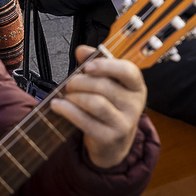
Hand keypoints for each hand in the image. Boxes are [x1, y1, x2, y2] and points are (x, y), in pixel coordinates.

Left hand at [52, 45, 146, 167]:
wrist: (114, 144)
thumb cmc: (109, 107)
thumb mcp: (108, 84)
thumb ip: (95, 64)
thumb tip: (81, 50)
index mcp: (136, 86)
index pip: (128, 71)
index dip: (106, 66)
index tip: (88, 66)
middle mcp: (134, 105)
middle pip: (105, 86)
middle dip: (81, 82)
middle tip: (69, 83)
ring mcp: (124, 123)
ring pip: (95, 103)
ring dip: (75, 96)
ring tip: (66, 95)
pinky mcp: (109, 138)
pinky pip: (85, 121)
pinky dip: (68, 111)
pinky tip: (58, 106)